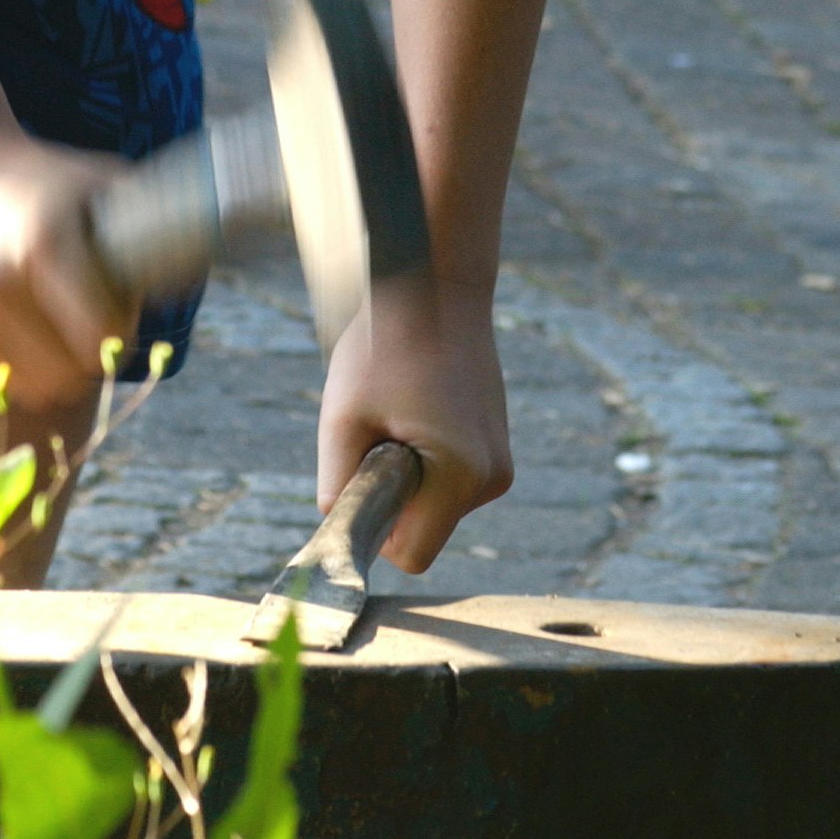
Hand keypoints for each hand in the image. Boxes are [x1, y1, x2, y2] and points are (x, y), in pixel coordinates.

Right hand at [0, 124, 136, 411]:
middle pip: (68, 374)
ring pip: (29, 390)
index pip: (104, 337)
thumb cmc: (35, 176)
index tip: (115, 312)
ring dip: (47, 370)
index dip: (121, 330)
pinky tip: (9, 334)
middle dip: (87, 357)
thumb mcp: (96, 179)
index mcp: (43, 245)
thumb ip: (152, 217)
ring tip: (46, 328)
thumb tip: (206, 257)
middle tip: (82, 326)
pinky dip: (6, 373)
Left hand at [317, 271, 512, 573]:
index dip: (377, 531)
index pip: (412, 555)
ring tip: (399, 411)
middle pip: (426, 530)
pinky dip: (426, 458)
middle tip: (376, 433)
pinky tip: (417, 408)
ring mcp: (501, 461)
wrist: (435, 283)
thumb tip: (338, 530)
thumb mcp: (343, 417)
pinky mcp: (497, 443)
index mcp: (462, 475)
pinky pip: (450, 478)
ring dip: (409, 475)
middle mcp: (493, 477)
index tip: (358, 485)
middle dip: (393, 499)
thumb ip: (338, 487)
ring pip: (437, 504)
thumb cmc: (384, 344)